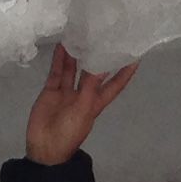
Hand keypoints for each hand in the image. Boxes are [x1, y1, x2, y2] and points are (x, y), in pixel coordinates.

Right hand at [24, 41, 138, 165]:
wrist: (45, 148)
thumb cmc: (69, 131)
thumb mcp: (84, 108)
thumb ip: (91, 85)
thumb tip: (102, 64)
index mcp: (97, 102)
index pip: (116, 84)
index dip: (125, 71)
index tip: (135, 54)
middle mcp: (84, 95)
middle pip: (94, 72)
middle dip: (98, 55)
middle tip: (103, 33)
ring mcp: (67, 92)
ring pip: (74, 69)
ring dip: (76, 54)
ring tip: (80, 33)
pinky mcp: (51, 91)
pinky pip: (57, 72)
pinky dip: (59, 60)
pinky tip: (62, 45)